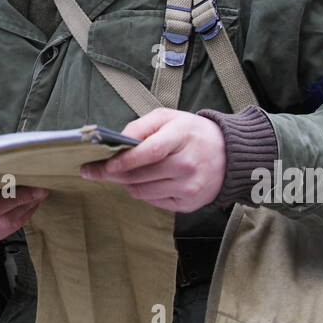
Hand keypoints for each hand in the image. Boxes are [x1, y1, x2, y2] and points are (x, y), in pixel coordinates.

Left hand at [79, 108, 224, 212]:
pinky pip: (154, 202)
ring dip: (126, 183)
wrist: (230, 155)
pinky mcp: (189, 204)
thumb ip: (141, 126)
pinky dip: (143, 192)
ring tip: (121, 173)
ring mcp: (189, 187)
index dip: (124, 160)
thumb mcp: (168, 118)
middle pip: (141, 175)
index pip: (149, 152)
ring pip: (143, 192)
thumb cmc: (192, 133)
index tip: (104, 164)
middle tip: (93, 171)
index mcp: (182, 137)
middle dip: (112, 174)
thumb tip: (117, 141)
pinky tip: (145, 181)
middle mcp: (187, 165)